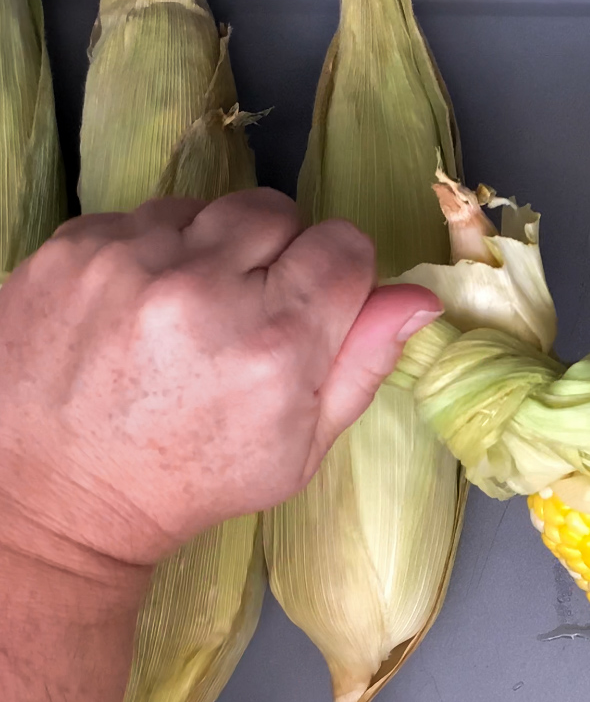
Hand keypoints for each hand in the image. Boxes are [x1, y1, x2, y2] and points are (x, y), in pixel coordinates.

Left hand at [0, 190, 440, 569]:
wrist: (57, 494)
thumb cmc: (194, 479)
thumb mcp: (302, 446)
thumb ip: (365, 362)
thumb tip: (419, 298)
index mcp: (277, 342)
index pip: (345, 245)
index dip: (340, 276)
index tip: (316, 307)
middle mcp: (205, 286)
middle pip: (282, 214)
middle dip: (279, 257)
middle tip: (250, 314)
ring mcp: (131, 259)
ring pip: (213, 208)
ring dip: (215, 249)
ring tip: (192, 310)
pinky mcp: (72, 246)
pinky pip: (144, 215)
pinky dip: (155, 251)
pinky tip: (143, 307)